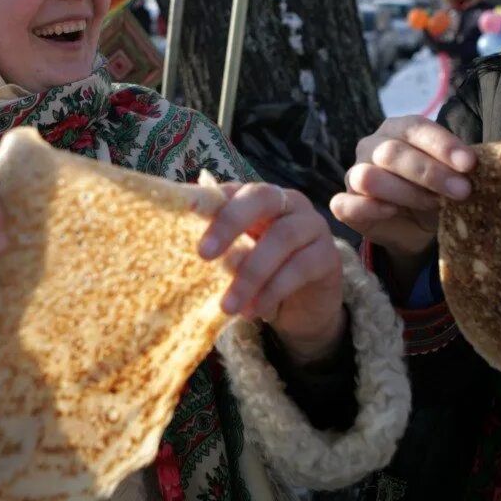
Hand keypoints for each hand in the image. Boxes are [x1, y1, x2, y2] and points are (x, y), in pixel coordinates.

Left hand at [198, 182, 344, 362]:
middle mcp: (289, 203)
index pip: (234, 189)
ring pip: (282, 238)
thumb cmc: (261, 275)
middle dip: (230, 222)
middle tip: (203, 254)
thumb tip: (172, 237)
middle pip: (261, 197)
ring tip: (227, 306)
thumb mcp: (235, 258)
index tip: (185, 210)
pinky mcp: (328, 256)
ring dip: (250, 274)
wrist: (303, 307)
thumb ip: (215, 244)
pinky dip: (274, 291)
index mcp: (260, 197)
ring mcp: (313, 226)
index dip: (210, 199)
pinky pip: (301, 267)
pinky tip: (255, 311)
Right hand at [329, 115, 474, 278]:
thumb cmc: (436, 191)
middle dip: (430, 173)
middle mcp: (372, 147)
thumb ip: (458, 166)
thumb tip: (475, 165)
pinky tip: (392, 211)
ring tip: (434, 204)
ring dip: (406, 192)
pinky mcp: (345, 204)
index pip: (414, 127)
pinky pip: (345, 204)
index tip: (469, 164)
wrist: (418, 228)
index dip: (442, 144)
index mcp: (397, 129)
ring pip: (369, 177)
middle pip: (392, 153)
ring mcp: (354, 174)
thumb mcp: (452, 175)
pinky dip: (369, 208)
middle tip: (462, 191)